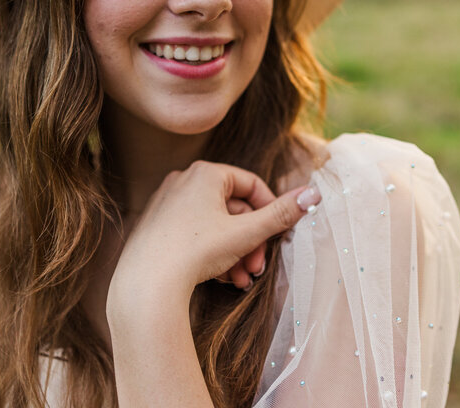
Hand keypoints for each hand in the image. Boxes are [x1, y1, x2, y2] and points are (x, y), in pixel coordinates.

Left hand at [106, 161, 320, 318]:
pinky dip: (212, 254)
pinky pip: (195, 234)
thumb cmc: (195, 251)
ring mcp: (167, 204)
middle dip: (251, 241)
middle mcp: (183, 181)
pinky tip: (221, 279)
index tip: (277, 235)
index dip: (270, 210)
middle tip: (258, 267)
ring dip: (235, 252)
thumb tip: (314, 193)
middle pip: (233, 209)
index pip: (251, 184)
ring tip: (241, 279)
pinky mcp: (156, 227)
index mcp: (205, 173)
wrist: (145, 285)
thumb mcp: (246, 233)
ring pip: (215, 225)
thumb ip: (282, 213)